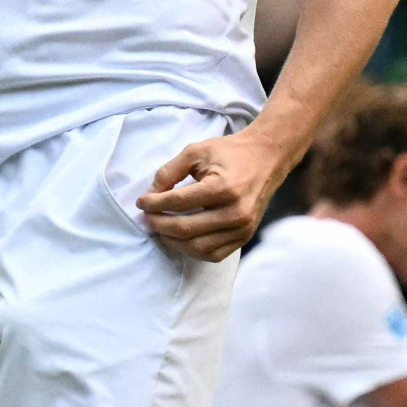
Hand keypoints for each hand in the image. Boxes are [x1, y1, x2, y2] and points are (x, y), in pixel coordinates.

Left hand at [134, 128, 290, 260]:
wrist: (266, 158)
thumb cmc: (230, 152)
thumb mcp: (197, 152)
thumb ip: (170, 171)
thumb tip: (151, 193)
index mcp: (223, 188)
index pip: (179, 202)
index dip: (154, 203)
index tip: (141, 201)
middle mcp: (235, 213)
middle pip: (186, 229)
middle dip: (160, 224)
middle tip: (147, 217)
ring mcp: (242, 229)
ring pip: (198, 247)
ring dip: (173, 241)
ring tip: (161, 228)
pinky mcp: (245, 237)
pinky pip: (214, 255)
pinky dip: (193, 250)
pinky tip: (181, 238)